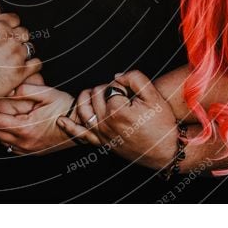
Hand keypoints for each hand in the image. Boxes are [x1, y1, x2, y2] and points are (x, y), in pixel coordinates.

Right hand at [0, 13, 41, 108]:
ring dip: (23, 52)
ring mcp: (16, 56)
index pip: (14, 18)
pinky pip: (37, 63)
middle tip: (10, 47)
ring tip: (12, 60)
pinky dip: (33, 65)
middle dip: (18, 38)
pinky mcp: (20, 73)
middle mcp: (8, 40)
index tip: (9, 30)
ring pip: (30, 47)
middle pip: (24, 32)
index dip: (11, 24)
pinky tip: (24, 68)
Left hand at [0, 83, 77, 154]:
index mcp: (26, 127)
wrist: (81, 124)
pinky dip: (10, 137)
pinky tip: (18, 125)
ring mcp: (29, 149)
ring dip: (2, 128)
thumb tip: (9, 88)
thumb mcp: (46, 93)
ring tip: (9, 115)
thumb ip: (25, 90)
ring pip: (3, 141)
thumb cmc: (65, 108)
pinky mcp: (33, 152)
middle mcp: (25, 142)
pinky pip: (13, 147)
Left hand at [57, 70, 178, 169]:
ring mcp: (102, 135)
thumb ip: (135, 78)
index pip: (109, 87)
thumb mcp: (153, 96)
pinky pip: (81, 135)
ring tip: (97, 94)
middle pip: (95, 95)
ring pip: (84, 110)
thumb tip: (116, 76)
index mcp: (117, 112)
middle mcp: (106, 124)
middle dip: (106, 90)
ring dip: (86, 98)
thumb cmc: (162, 124)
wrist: (166, 151)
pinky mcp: (102, 143)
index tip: (133, 94)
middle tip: (123, 96)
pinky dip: (69, 127)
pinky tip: (61, 120)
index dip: (122, 86)